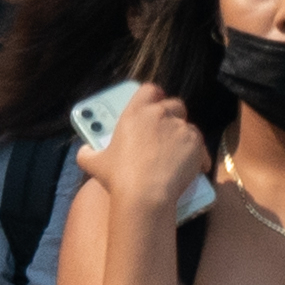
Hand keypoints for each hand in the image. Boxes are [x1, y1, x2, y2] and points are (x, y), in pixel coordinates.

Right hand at [78, 83, 210, 217]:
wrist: (146, 195)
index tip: (154, 107)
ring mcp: (180, 126)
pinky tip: (194, 168)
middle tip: (166, 135)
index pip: (149, 90)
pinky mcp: (196, 141)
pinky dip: (198, 155)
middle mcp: (160, 114)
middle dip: (173, 116)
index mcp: (136, 113)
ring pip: (187, 125)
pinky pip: (199, 145)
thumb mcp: (95, 164)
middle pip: (173, 105)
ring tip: (179, 156)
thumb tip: (84, 151)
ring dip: (184, 137)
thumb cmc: (119, 177)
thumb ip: (87, 153)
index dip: (153, 97)